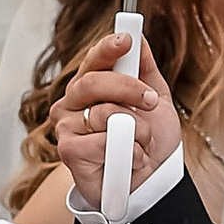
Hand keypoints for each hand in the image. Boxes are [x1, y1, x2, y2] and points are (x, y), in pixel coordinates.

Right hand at [52, 27, 181, 211]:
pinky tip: (128, 160)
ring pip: (103, 113)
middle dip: (129, 88)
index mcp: (91, 86)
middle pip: (93, 81)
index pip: (95, 59)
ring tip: (140, 144)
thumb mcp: (155, 103)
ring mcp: (67, 126)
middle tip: (149, 102)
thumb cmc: (147, 144)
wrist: (149, 184)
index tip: (126, 39)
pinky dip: (126, 152)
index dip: (108, 48)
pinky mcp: (68, 150)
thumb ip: (145, 70)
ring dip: (135, 131)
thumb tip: (138, 39)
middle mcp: (72, 103)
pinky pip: (102, 140)